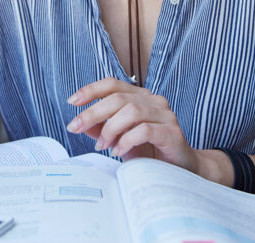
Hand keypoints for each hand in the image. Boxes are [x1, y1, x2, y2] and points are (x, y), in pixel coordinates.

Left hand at [66, 77, 198, 172]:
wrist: (182, 169)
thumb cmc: (150, 152)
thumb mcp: (120, 139)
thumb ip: (102, 129)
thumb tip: (80, 123)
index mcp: (141, 96)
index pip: (113, 84)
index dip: (91, 90)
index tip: (72, 101)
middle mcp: (154, 100)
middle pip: (118, 97)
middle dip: (93, 113)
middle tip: (76, 128)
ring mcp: (165, 115)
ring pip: (131, 111)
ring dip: (110, 129)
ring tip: (102, 146)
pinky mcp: (172, 132)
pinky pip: (144, 130)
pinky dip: (126, 140)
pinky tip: (118, 151)